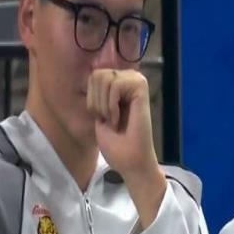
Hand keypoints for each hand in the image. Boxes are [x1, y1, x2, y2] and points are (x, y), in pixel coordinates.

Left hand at [87, 69, 165, 227]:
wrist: (130, 160)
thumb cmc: (116, 143)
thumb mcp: (99, 113)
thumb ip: (98, 93)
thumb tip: (93, 73)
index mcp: (120, 84)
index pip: (94, 75)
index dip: (91, 98)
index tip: (101, 117)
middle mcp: (129, 79)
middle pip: (97, 74)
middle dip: (96, 101)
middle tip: (107, 118)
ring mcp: (136, 82)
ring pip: (105, 77)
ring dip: (103, 104)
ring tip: (113, 119)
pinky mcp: (141, 88)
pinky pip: (115, 84)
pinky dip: (111, 104)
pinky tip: (118, 117)